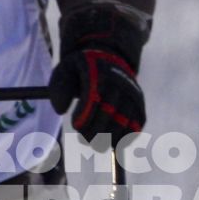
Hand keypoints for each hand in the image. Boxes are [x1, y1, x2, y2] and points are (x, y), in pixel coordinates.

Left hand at [48, 9, 145, 146]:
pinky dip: (126, 137)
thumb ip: (59, 88)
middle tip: (84, 138)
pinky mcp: (139, 103)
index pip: (93, 98)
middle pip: (108, 113)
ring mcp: (131, 93)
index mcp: (99, 71)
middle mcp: (119, 82)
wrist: (108, 56)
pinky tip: (114, 143)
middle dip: (94, 130)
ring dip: (109, 138)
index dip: (85, 116)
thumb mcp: (65, 68)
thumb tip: (61, 110)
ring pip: (124, 122)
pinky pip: (136, 124)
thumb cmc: (82, 67)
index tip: (76, 125)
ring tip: (97, 143)